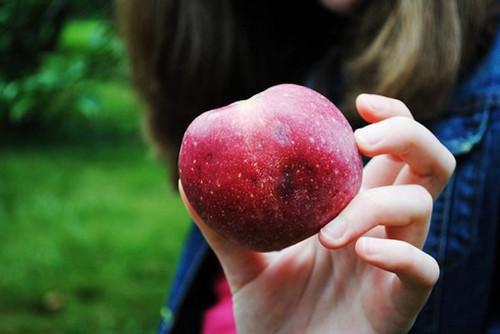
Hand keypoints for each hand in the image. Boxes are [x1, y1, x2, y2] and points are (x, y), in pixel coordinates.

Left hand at [179, 94, 455, 333]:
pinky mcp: (400, 304)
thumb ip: (223, 224)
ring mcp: (395, 265)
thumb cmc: (275, 314)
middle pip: (430, 164)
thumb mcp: (244, 262)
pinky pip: (424, 269)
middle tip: (362, 138)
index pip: (394, 151)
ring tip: (328, 232)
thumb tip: (185, 181)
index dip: (391, 118)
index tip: (360, 102)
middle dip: (407, 136)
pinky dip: (398, 253)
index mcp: (355, 210)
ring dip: (374, 206)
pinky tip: (359, 251)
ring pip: (419, 208)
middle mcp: (383, 230)